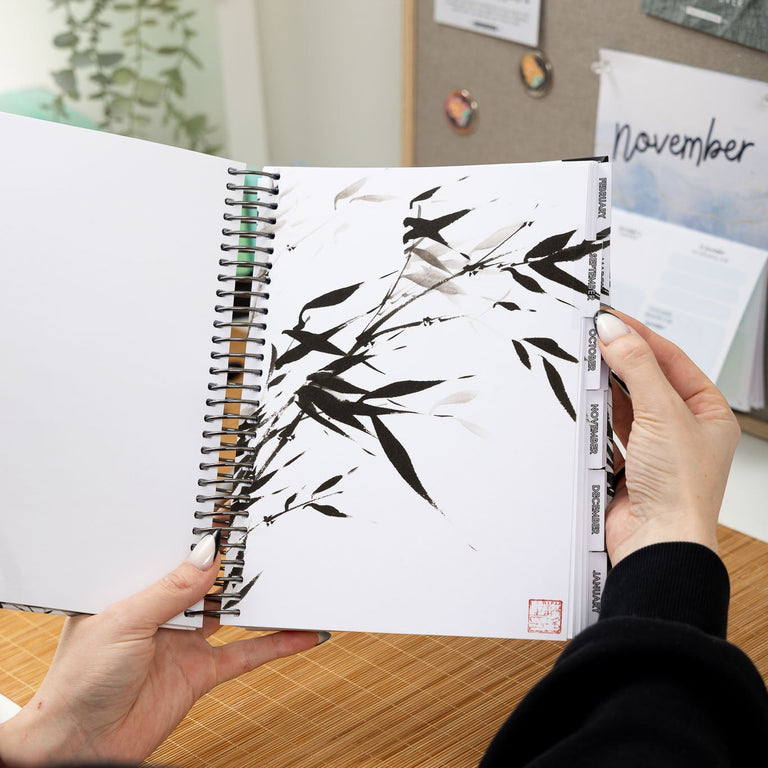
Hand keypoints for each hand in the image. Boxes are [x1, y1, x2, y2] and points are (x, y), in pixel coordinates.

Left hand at [0, 534, 324, 765]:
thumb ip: (172, 590)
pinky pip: (245, 654)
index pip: (173, 553)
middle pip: (208, 580)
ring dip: (259, 599)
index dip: (200, 534)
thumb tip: (208, 553)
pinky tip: (301, 634)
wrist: (78, 747)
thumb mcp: (124, 622)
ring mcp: (185, 642)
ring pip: (232, 612)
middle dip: (235, 561)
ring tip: (291, 576)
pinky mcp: (201, 672)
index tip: (230, 511)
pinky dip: (276, 645)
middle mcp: (163, 612)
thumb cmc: (78, 681)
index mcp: (136, 590)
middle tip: (268, 537)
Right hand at [595, 310, 739, 565]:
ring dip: (605, 387)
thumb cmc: (680, 489)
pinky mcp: (627, 465)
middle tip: (592, 337)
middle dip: (620, 359)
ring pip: (625, 404)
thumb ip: (636, 367)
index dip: (641, 336)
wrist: (657, 541)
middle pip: (646, 379)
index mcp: (708, 413)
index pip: (671, 359)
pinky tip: (584, 403)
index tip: (611, 318)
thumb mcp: (662, 413)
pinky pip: (607, 430)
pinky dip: (595, 416)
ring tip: (585, 364)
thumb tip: (615, 331)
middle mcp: (683, 429)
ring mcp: (654, 448)